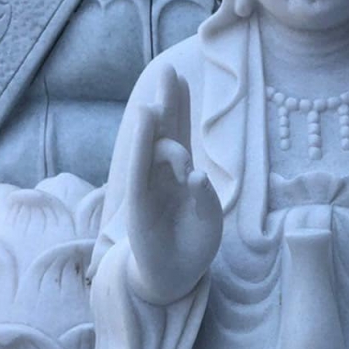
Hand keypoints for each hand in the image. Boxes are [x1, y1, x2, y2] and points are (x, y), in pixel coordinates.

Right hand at [126, 66, 222, 305]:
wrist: (174, 279)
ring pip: (151, 149)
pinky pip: (138, 173)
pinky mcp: (138, 207)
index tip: (180, 78)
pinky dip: (141, 148)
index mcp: (180, 175)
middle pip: (164, 131)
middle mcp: (161, 176)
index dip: (180, 106)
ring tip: (155, 98)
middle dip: (167, 102)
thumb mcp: (210, 220)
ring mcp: (148, 188)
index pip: (180, 133)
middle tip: (169, 69)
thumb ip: (205, 198)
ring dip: (154, 123)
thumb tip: (196, 176)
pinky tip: (144, 124)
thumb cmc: (193, 245)